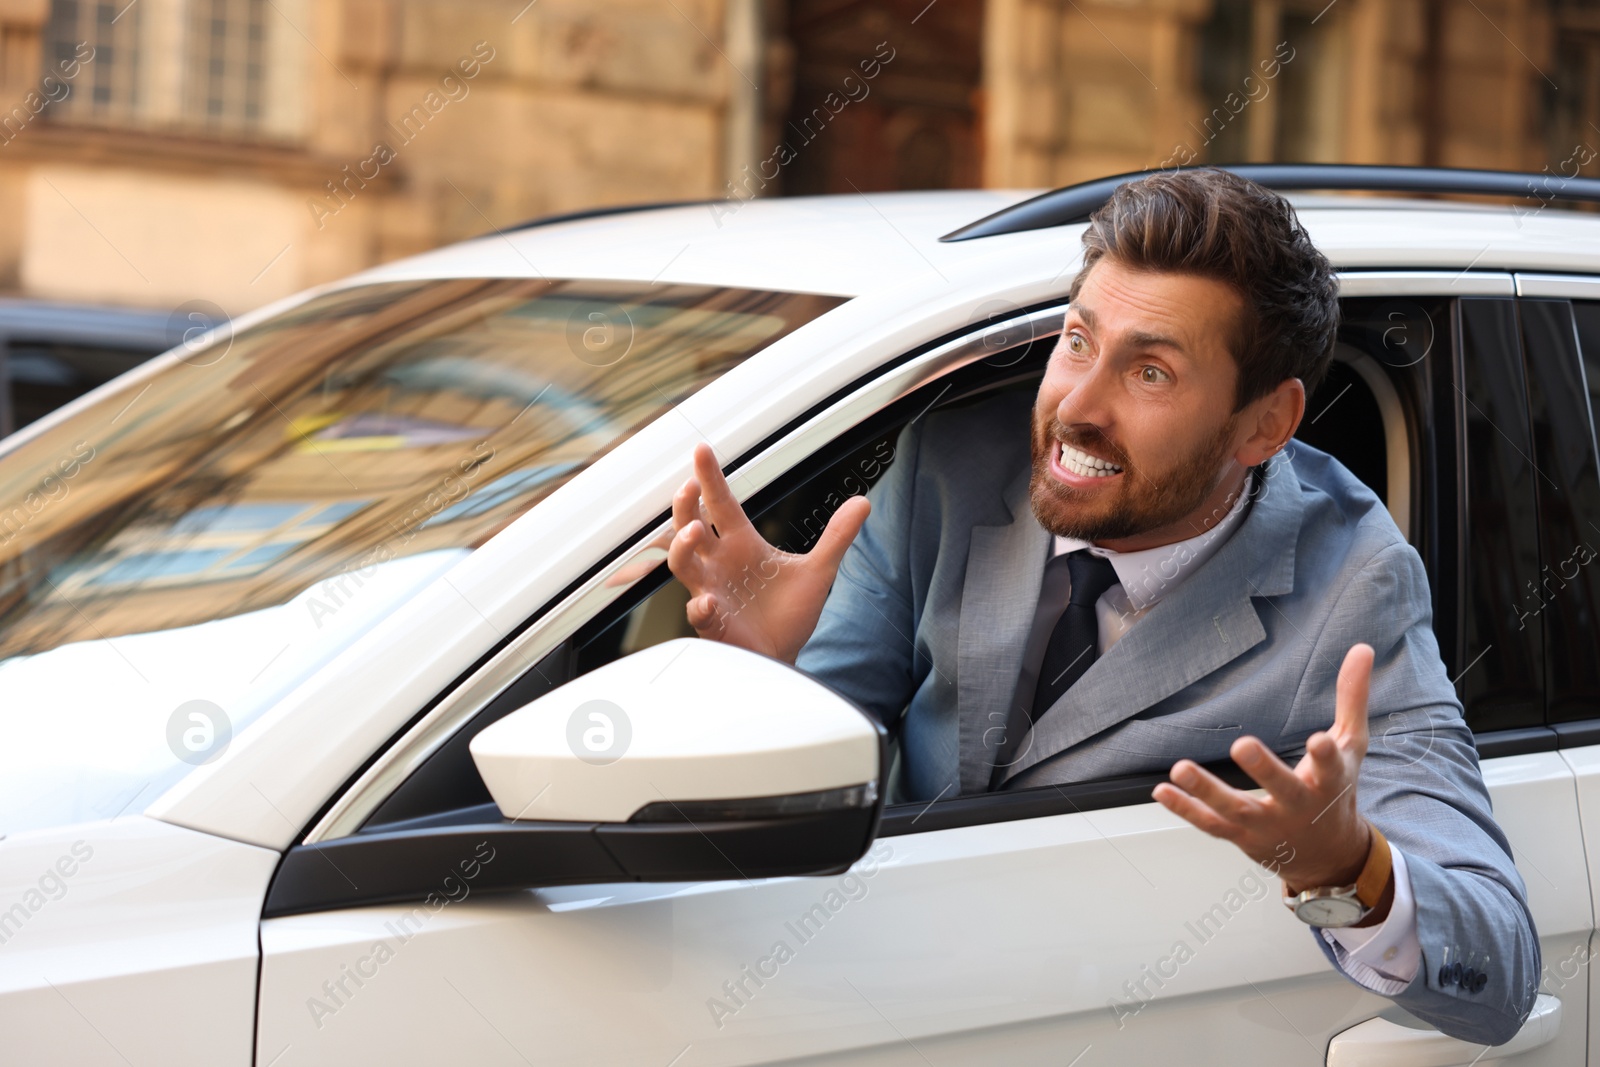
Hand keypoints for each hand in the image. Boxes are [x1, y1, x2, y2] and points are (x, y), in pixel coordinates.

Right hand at [667, 443, 870, 662]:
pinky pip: (699, 612)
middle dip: (685, 506)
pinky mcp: (714, 623)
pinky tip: (709, 602)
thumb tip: (863, 502)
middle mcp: (719, 565)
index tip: (703, 450)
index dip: (710, 478)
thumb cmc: (790, 613)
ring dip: (683, 548)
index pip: (720, 504)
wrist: (785, 655)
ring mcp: (712, 592)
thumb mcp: (819, 570)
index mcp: (740, 544)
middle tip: (690, 485)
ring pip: (683, 565)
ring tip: (694, 531)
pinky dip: (701, 607)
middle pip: (689, 527)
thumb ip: (837, 536)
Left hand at [1152, 644, 1379, 898]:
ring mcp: (1268, 825)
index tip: (1320, 741)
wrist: (1329, 856)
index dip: (1326, 756)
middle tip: (1242, 745)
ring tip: (1179, 768)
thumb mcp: (1351, 745)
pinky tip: (1163, 791)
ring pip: (1235, 810)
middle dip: (1264, 770)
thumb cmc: (1337, 790)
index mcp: (1329, 782)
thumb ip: (1352, 697)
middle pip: (1283, 790)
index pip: (1331, 768)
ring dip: (1206, 791)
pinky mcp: (1242, 836)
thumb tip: (1362, 649)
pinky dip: (1186, 810)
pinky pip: (1210, 825)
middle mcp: (1299, 806)